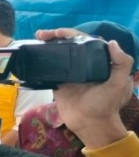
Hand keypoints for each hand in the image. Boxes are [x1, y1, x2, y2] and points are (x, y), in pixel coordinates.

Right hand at [36, 30, 132, 147]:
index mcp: (99, 61)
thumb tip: (112, 42)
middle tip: (42, 34)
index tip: (59, 32)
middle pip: (69, 43)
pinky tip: (35, 51)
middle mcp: (84, 63)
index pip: (85, 40)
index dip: (71, 33)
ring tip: (37, 37)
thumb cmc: (105, 105)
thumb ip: (121, 64)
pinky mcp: (59, 80)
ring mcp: (70, 71)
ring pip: (59, 52)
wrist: (89, 124)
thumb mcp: (118, 84)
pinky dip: (43, 58)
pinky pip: (50, 66)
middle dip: (55, 35)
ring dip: (48, 43)